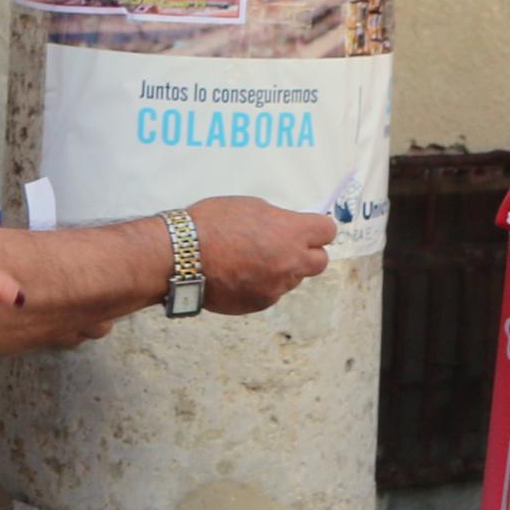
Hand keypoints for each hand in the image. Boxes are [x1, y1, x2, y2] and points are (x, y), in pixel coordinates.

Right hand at [185, 197, 333, 312]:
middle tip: (286, 246)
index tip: (307, 229)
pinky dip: (261, 285)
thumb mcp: (251, 206)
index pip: (327, 231)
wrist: (182, 255)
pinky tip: (239, 273)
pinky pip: (271, 293)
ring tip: (252, 259)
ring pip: (293, 279)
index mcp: (291, 233)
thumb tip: (289, 228)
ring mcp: (275, 287)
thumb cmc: (212, 224)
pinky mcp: (259, 303)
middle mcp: (290, 263)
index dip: (317, 229)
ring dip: (282, 270)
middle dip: (306, 253)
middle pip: (319, 262)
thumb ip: (278, 220)